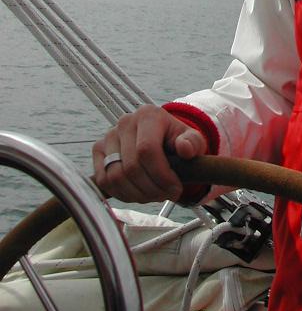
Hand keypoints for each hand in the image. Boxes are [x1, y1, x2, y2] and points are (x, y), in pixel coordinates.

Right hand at [92, 104, 206, 202]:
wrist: (161, 140)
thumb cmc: (177, 141)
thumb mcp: (192, 140)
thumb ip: (193, 143)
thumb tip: (185, 149)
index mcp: (148, 115)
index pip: (147, 150)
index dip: (161, 175)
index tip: (175, 189)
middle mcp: (124, 122)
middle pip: (131, 167)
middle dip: (151, 189)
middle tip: (166, 195)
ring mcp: (108, 136)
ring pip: (115, 177)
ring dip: (136, 194)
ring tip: (154, 195)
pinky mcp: (98, 151)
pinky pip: (103, 180)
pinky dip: (121, 194)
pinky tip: (138, 193)